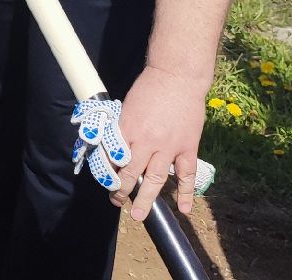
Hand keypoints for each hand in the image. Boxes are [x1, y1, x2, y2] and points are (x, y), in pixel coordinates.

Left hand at [112, 65, 208, 219]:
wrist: (177, 76)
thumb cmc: (148, 88)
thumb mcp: (126, 107)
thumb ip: (122, 128)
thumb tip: (113, 147)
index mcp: (127, 129)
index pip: (112, 158)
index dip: (107, 172)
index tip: (105, 180)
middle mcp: (146, 141)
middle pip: (129, 173)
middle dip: (120, 190)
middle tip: (115, 201)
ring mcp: (168, 147)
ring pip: (155, 179)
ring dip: (145, 199)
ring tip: (136, 215)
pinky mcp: (187, 147)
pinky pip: (186, 174)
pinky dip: (185, 192)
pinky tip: (183, 209)